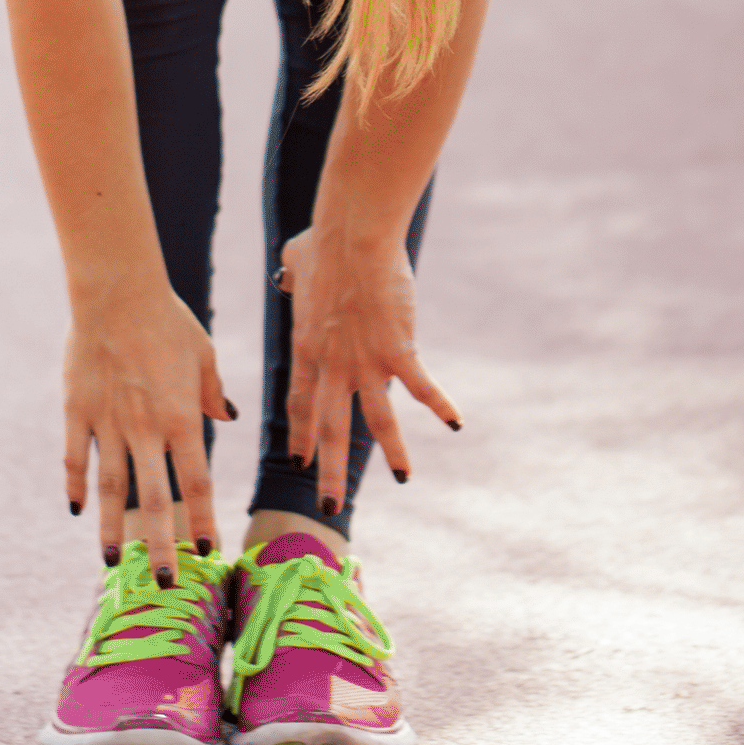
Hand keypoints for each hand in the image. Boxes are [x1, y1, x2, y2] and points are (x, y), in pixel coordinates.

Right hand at [65, 284, 236, 579]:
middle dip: (160, 544)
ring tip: (111, 563)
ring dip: (111, 528)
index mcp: (180, 417)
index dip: (200, 519)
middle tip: (164, 582)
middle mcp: (145, 428)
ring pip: (111, 487)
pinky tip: (77, 510)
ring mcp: (107, 422)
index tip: (206, 551)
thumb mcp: (202, 353)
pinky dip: (76, 483)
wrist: (116, 290)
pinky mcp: (77, 409)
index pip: (196, 482)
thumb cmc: (166, 317)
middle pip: (154, 498)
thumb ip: (211, 391)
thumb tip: (224, 417)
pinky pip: (76, 455)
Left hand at [277, 226, 459, 509]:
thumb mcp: (295, 264)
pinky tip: (457, 423)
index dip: (303, 434)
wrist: (351, 237)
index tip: (300, 461)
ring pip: (377, 419)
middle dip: (329, 471)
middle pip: (331, 428)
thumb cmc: (323, 241)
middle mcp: (333, 364)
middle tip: (327, 507)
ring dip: (393, 451)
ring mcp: (366, 360)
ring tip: (404, 479)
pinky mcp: (398, 350)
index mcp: (307, 348)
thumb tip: (287, 271)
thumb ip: (291, 277)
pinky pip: (421, 386)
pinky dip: (440, 405)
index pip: (302, 403)